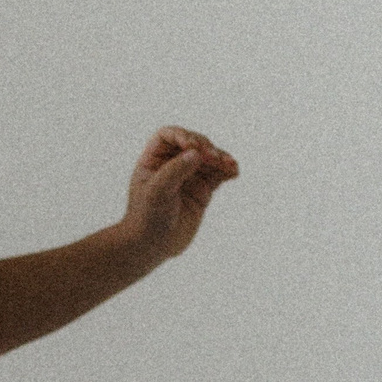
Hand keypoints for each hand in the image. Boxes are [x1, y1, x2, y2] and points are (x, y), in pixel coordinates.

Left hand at [120, 127, 238, 263]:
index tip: (192, 147)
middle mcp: (172, 163)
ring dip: (220, 158)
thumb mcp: (157, 192)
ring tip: (230, 165)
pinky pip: (218, 175)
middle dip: (205, 148)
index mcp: (154, 159)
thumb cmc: (147, 218)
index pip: (169, 135)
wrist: (152, 246)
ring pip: (208, 158)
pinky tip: (233, 172)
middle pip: (193, 144)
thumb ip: (175, 170)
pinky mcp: (203, 190)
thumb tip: (196, 152)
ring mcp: (189, 176)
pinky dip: (227, 171)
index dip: (182, 136)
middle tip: (214, 158)